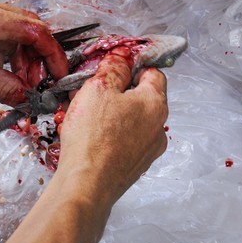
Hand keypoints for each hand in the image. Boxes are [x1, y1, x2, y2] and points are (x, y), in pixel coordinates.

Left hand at [0, 0, 68, 105]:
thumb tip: (29, 99)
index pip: (36, 30)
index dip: (52, 54)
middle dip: (34, 56)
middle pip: (25, 27)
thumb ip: (8, 88)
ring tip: (9, 80)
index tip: (58, 75)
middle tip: (31, 83)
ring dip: (16, 55)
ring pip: (8, 30)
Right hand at [56, 57, 168, 205]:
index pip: (153, 72)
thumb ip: (114, 67)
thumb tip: (123, 58)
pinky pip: (123, 140)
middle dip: (116, 90)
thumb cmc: (93, 136)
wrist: (86, 185)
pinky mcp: (134, 166)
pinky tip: (87, 135)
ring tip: (83, 113)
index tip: (113, 66)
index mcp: (155, 104)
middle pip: (141, 97)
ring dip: (109, 112)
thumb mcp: (99, 87)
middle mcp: (158, 128)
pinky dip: (108, 133)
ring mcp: (147, 150)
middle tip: (91, 90)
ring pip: (130, 119)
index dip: (132, 65)